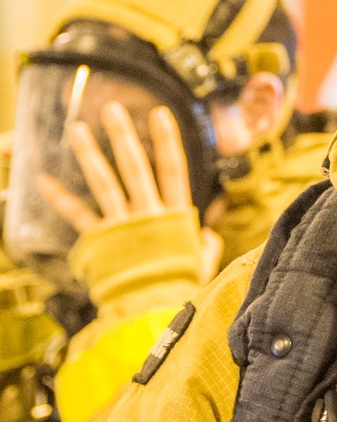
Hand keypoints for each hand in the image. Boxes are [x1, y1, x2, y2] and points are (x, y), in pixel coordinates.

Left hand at [38, 102, 223, 282]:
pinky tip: (42, 180)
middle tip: (111, 109)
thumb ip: (206, 247)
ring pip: (105, 182)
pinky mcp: (100, 241)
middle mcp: (149, 214)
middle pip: (135, 167)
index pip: (173, 170)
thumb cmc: (181, 290)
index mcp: (176, 217)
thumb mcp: (203, 266)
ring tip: (76, 129)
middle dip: (123, 136)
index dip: (166, 140)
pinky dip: (60, 198)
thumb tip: (209, 235)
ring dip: (89, 154)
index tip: (159, 113)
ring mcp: (122, 225)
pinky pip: (78, 215)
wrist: (153, 312)